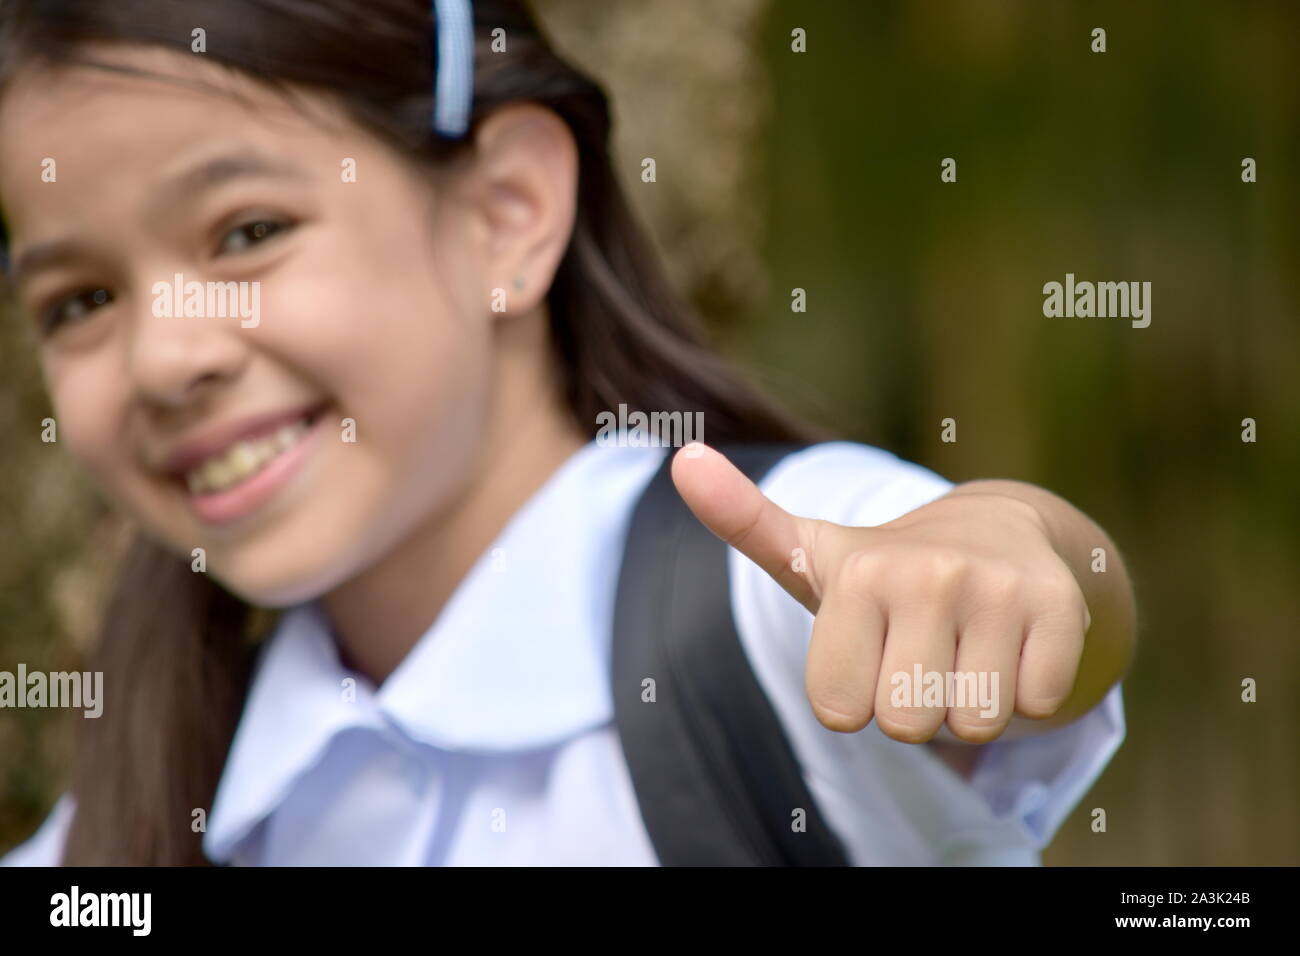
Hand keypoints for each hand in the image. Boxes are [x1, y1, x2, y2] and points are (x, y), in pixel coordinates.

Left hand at [670, 443, 1091, 743]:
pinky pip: (1038, 703)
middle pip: (907, 725)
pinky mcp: (1062, 606)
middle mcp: (928, 574)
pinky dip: (1028, 690)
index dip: (854, 696)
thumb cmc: (886, 570)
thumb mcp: (811, 552)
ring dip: (971, 702)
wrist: (998, 528)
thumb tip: (681, 458)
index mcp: (858, 573)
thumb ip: (742, 520)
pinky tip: (1013, 640)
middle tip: (920, 649)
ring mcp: (1000, 589)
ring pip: (975, 723)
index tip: (868, 646)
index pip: (841, 713)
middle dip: (912, 703)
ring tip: (965, 645)